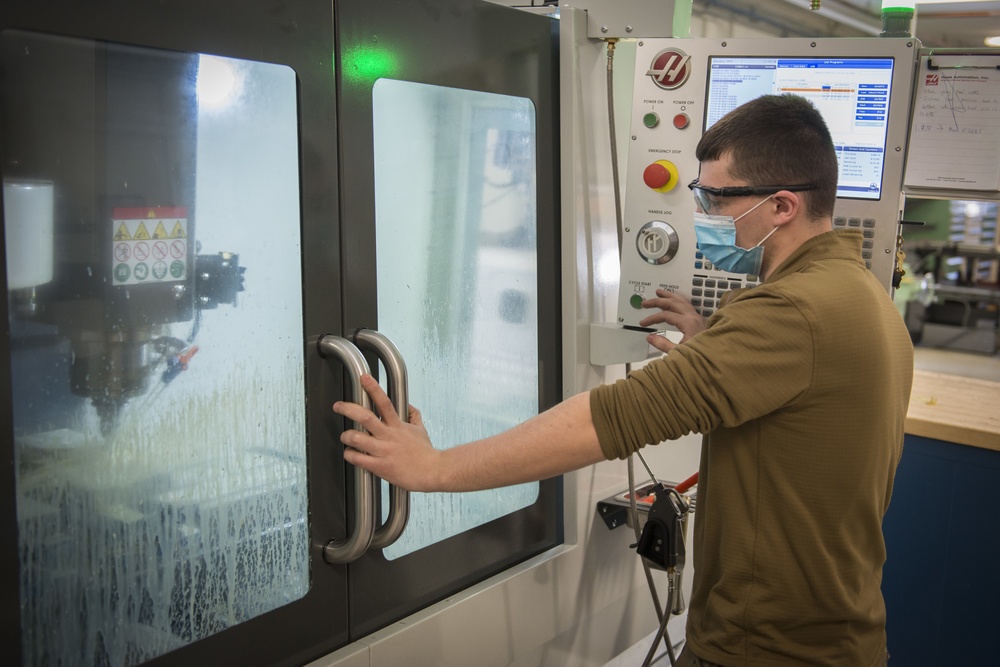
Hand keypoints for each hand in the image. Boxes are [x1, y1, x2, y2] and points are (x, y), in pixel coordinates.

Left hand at [333, 374, 441, 491]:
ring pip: (356, 438)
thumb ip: (413, 415)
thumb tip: (407, 406)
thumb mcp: (421, 429)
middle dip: (347, 409)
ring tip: (345, 436)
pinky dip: (349, 454)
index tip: (364, 378)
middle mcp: (389, 436)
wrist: (433, 472)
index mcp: (398, 426)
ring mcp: (383, 451)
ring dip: (346, 435)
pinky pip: (357, 458)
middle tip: (338, 406)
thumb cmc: (426, 453)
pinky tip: (350, 453)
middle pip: (365, 417)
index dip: (373, 388)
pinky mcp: (379, 466)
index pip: (384, 402)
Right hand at [638, 289, 706, 352]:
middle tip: (646, 303)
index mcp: (688, 323)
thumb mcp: (678, 352)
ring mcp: (698, 318)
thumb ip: (663, 344)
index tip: (643, 323)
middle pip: (673, 303)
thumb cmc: (701, 356)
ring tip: (660, 292)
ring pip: (681, 301)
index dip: (652, 318)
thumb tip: (650, 337)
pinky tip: (675, 300)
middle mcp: (693, 317)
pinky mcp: (700, 320)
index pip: (666, 315)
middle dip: (657, 301)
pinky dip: (678, 300)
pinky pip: (687, 305)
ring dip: (669, 296)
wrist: (716, 357)